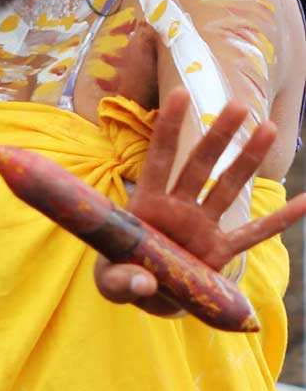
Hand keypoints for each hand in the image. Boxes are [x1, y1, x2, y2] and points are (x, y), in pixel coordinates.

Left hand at [95, 87, 305, 315]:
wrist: (144, 295)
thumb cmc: (120, 276)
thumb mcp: (110, 281)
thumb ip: (120, 281)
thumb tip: (144, 283)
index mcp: (145, 206)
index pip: (158, 161)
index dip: (168, 129)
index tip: (181, 94)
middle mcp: (176, 209)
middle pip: (198, 167)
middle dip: (217, 137)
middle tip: (238, 106)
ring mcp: (200, 228)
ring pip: (227, 190)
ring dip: (247, 160)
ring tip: (268, 128)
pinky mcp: (219, 252)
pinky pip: (253, 235)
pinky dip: (280, 221)